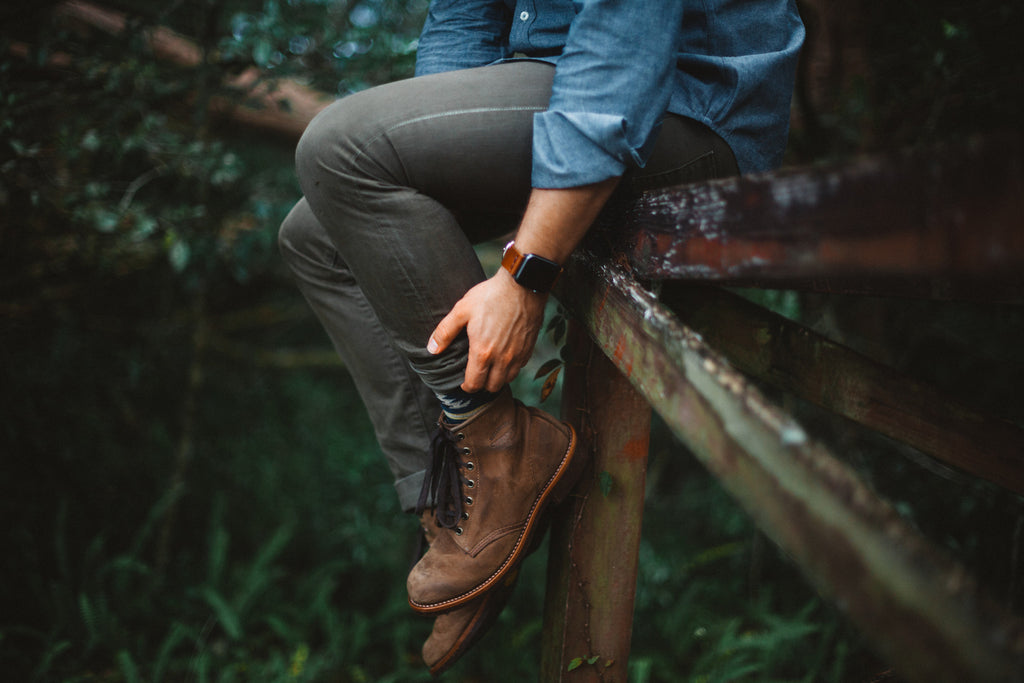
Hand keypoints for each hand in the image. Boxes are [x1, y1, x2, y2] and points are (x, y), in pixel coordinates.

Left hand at [427, 268, 546, 392]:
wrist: (523, 285)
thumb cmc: (491, 296)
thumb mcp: (462, 310)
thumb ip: (445, 332)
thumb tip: (432, 349)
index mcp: (483, 352)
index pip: (474, 384)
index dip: (467, 386)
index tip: (464, 381)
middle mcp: (502, 359)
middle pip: (492, 387)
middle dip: (482, 384)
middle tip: (476, 373)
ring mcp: (517, 355)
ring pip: (507, 380)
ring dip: (497, 378)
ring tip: (490, 367)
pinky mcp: (529, 349)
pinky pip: (519, 368)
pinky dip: (511, 368)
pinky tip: (505, 357)